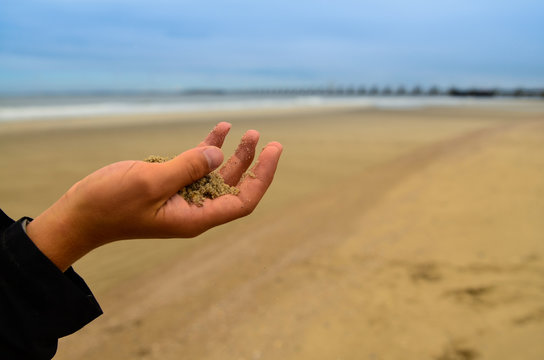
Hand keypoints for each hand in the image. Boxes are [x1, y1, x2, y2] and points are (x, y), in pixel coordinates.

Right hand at [26, 122, 281, 270]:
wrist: (80, 214)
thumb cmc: (110, 204)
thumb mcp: (150, 182)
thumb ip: (188, 167)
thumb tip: (218, 154)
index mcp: (196, 217)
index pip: (243, 201)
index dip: (262, 177)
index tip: (274, 151)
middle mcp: (195, 209)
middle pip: (235, 186)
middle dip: (254, 164)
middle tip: (269, 140)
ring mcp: (183, 197)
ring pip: (219, 174)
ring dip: (235, 155)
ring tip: (250, 132)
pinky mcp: (169, 184)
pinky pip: (198, 166)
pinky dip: (209, 148)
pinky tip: (220, 130)